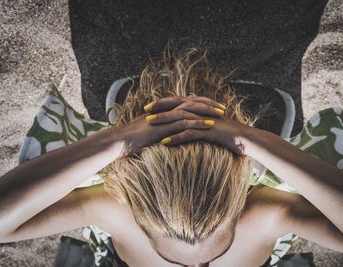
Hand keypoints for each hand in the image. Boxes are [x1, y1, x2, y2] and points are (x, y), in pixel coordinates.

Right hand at [115, 95, 230, 155]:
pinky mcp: (163, 126)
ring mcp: (164, 116)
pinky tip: (209, 125)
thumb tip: (172, 135)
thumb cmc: (134, 139)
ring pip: (190, 110)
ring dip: (206, 112)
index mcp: (164, 109)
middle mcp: (166, 110)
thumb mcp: (151, 133)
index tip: (214, 106)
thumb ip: (163, 130)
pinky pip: (183, 122)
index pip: (186, 102)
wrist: (120, 141)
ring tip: (220, 115)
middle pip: (191, 102)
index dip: (201, 103)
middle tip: (222, 108)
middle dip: (208, 104)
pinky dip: (197, 123)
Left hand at [143, 95, 250, 154]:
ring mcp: (204, 120)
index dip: (164, 103)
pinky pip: (189, 134)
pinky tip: (164, 142)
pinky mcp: (208, 131)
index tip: (150, 107)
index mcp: (200, 108)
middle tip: (144, 112)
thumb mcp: (212, 125)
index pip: (178, 102)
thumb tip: (189, 120)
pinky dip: (176, 137)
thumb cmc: (228, 134)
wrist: (245, 139)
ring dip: (164, 121)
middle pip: (176, 107)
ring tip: (149, 125)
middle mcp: (201, 111)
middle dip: (160, 108)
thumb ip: (200, 120)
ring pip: (180, 118)